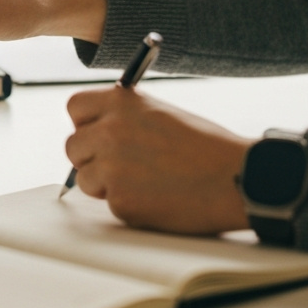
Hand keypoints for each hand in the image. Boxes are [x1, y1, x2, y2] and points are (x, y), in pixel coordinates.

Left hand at [65, 86, 252, 234]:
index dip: (85, 122)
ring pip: (85, 177)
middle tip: (117, 164)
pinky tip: (156, 197)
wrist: (235, 179)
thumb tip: (97, 128)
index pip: (75, 107)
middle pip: (73, 146)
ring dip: (105, 183)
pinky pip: (109, 203)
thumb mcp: (160, 113)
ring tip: (143, 181)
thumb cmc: (206, 146)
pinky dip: (128, 204)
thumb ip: (125, 116)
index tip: (96, 131)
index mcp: (120, 102)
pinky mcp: (121, 201)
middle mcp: (109, 130)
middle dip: (90, 156)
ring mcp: (112, 167)